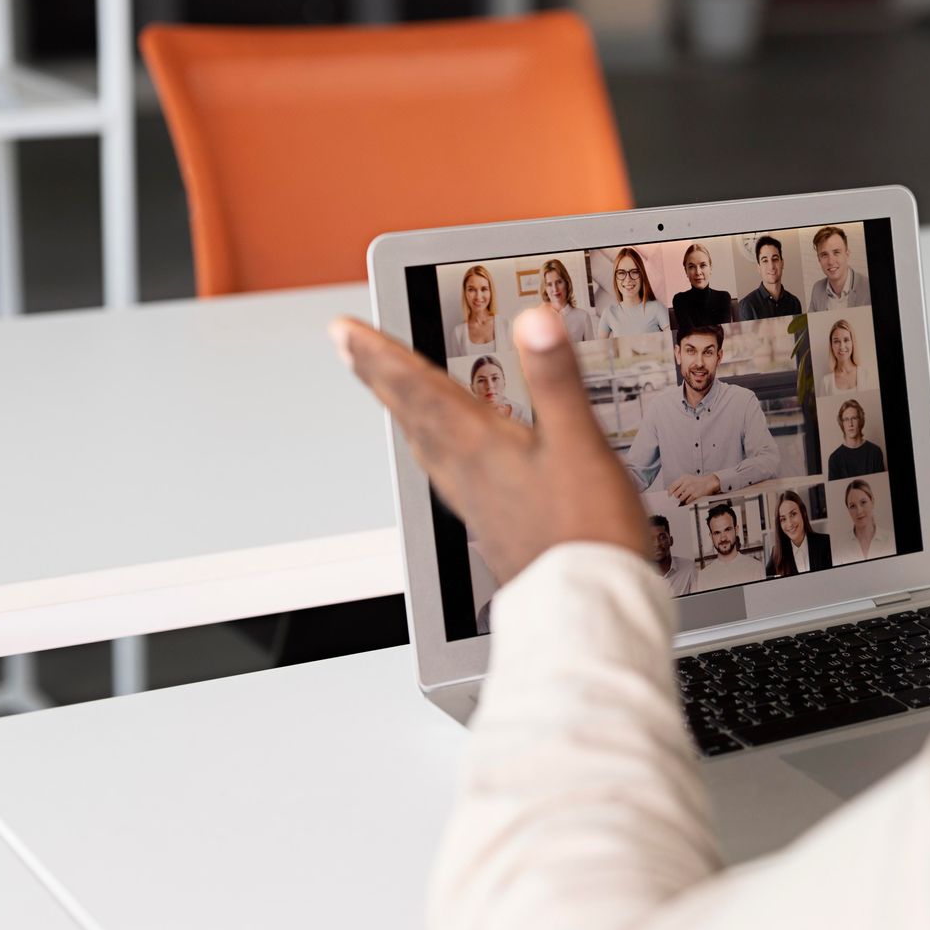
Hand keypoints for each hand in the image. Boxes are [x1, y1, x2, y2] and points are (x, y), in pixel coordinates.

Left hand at [331, 307, 647, 585]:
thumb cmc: (586, 533)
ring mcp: (475, 502)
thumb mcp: (578, 443)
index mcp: (480, 447)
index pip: (418, 389)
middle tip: (346, 347)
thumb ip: (555, 379)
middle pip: (410, 414)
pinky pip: (446, 474)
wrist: (585, 609)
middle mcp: (466, 473)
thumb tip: (536, 320)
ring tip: (387, 391)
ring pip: (424, 444)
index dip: (379, 355)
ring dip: (402, 410)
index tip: (343, 330)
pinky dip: (434, 449)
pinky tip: (447, 457)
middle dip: (378, 375)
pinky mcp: (490, 525)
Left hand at [665, 473, 720, 504]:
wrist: (708, 482)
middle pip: (676, 493)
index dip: (669, 492)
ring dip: (682, 499)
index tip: (669, 495)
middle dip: (676, 496)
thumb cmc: (697, 481)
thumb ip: (678, 483)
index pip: (673, 486)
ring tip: (684, 497)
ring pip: (681, 498)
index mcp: (684, 478)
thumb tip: (670, 491)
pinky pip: (687, 501)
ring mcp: (691, 489)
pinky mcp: (695, 494)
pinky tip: (689, 499)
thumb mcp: (686, 478)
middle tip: (678, 497)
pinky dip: (687, 501)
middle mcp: (687, 482)